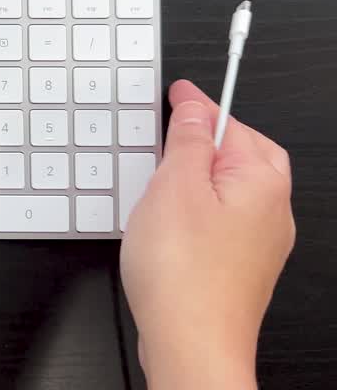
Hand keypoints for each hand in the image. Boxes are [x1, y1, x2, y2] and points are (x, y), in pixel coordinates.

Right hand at [121, 80, 294, 389]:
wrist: (191, 343)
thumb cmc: (185, 275)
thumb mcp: (174, 186)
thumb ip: (188, 140)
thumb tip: (195, 107)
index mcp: (263, 182)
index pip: (232, 123)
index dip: (200, 104)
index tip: (179, 92)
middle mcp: (273, 211)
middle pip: (245, 154)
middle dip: (211, 140)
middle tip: (172, 131)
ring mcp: (261, 242)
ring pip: (233, 188)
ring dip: (202, 175)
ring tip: (163, 179)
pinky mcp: (242, 265)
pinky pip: (225, 219)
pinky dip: (200, 207)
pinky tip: (170, 220)